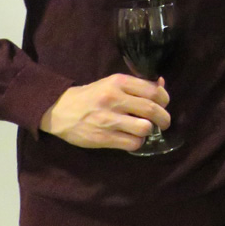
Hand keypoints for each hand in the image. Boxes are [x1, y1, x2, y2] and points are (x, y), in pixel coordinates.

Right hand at [39, 73, 170, 150]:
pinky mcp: (103, 137)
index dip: (164, 98)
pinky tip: (133, 138)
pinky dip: (137, 142)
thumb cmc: (91, 96)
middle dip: (164, 118)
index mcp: (118, 82)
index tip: (164, 104)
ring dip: (150, 131)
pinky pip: (132, 143)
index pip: (153, 90)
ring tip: (145, 130)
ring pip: (144, 128)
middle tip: (164, 122)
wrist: (59, 110)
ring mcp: (108, 119)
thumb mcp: (111, 83)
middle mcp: (114, 99)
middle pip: (152, 109)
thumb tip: (161, 83)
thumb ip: (136, 85)